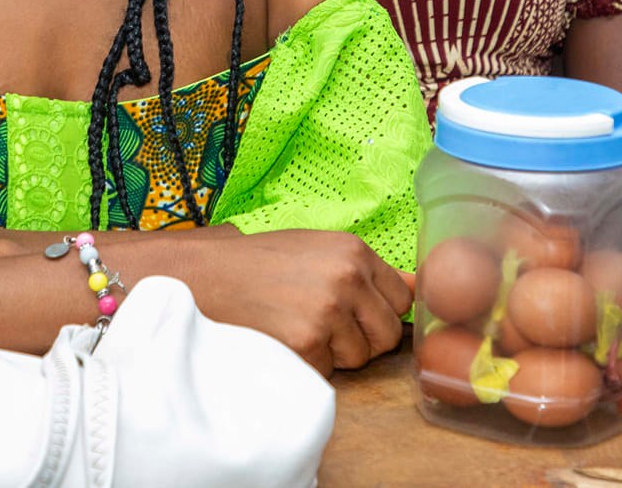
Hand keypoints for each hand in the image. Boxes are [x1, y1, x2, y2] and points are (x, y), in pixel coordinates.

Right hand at [192, 229, 412, 374]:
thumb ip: (364, 270)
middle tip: (320, 324)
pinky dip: (306, 365)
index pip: (402, 298)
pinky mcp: (307, 342)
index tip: (353, 313)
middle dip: (360, 339)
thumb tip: (416, 288)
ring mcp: (328, 311)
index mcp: (354, 251)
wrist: (205, 275)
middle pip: (386, 335)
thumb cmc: (258, 263)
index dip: (377, 312)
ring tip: (296, 326)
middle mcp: (347, 278)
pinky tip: (282, 339)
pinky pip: (326, 372)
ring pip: (358, 358)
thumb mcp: (316, 249)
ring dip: (332, 354)